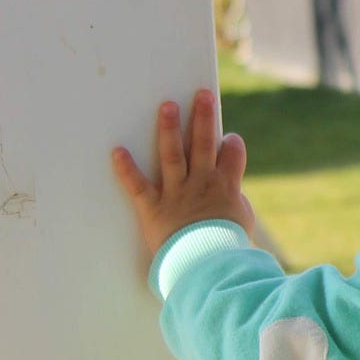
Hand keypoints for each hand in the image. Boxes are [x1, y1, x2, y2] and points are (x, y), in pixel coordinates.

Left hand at [111, 89, 256, 257]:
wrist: (208, 264)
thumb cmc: (229, 249)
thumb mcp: (242, 225)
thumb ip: (236, 207)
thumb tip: (233, 201)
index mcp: (226, 187)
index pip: (232, 154)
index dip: (231, 144)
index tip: (229, 139)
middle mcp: (202, 182)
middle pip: (203, 143)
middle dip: (203, 116)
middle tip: (201, 95)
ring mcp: (177, 193)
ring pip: (172, 154)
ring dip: (169, 128)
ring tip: (167, 106)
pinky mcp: (154, 208)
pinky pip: (137, 185)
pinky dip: (126, 168)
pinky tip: (117, 150)